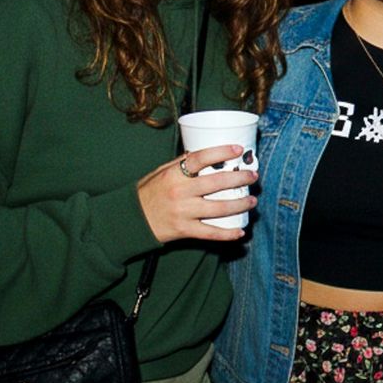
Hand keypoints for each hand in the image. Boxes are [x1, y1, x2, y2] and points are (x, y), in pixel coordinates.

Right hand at [136, 145, 255, 243]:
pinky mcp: (184, 230)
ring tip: (252, 200)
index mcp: (174, 174)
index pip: (200, 158)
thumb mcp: (160, 173)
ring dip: (240, 204)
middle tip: (253, 176)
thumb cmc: (148, 193)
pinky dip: (228, 233)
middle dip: (240, 178)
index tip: (238, 149)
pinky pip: (211, 233)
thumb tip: (206, 154)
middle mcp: (180, 192)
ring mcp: (183, 212)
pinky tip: (240, 231)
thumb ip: (181, 164)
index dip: (221, 152)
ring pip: (219, 208)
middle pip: (217, 183)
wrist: (130, 220)